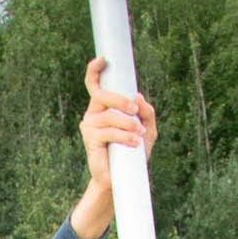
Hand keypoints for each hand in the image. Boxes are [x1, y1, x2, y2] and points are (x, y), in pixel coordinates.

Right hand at [69, 59, 156, 238]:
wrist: (122, 179)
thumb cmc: (134, 153)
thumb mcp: (148, 129)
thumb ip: (147, 112)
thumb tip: (137, 96)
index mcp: (104, 106)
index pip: (95, 84)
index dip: (95, 70)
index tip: (103, 59)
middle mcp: (93, 113)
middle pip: (103, 95)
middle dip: (121, 100)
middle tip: (135, 110)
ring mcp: (89, 125)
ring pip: (109, 115)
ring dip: (127, 124)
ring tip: (138, 135)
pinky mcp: (89, 140)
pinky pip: (108, 131)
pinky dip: (123, 136)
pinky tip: (133, 142)